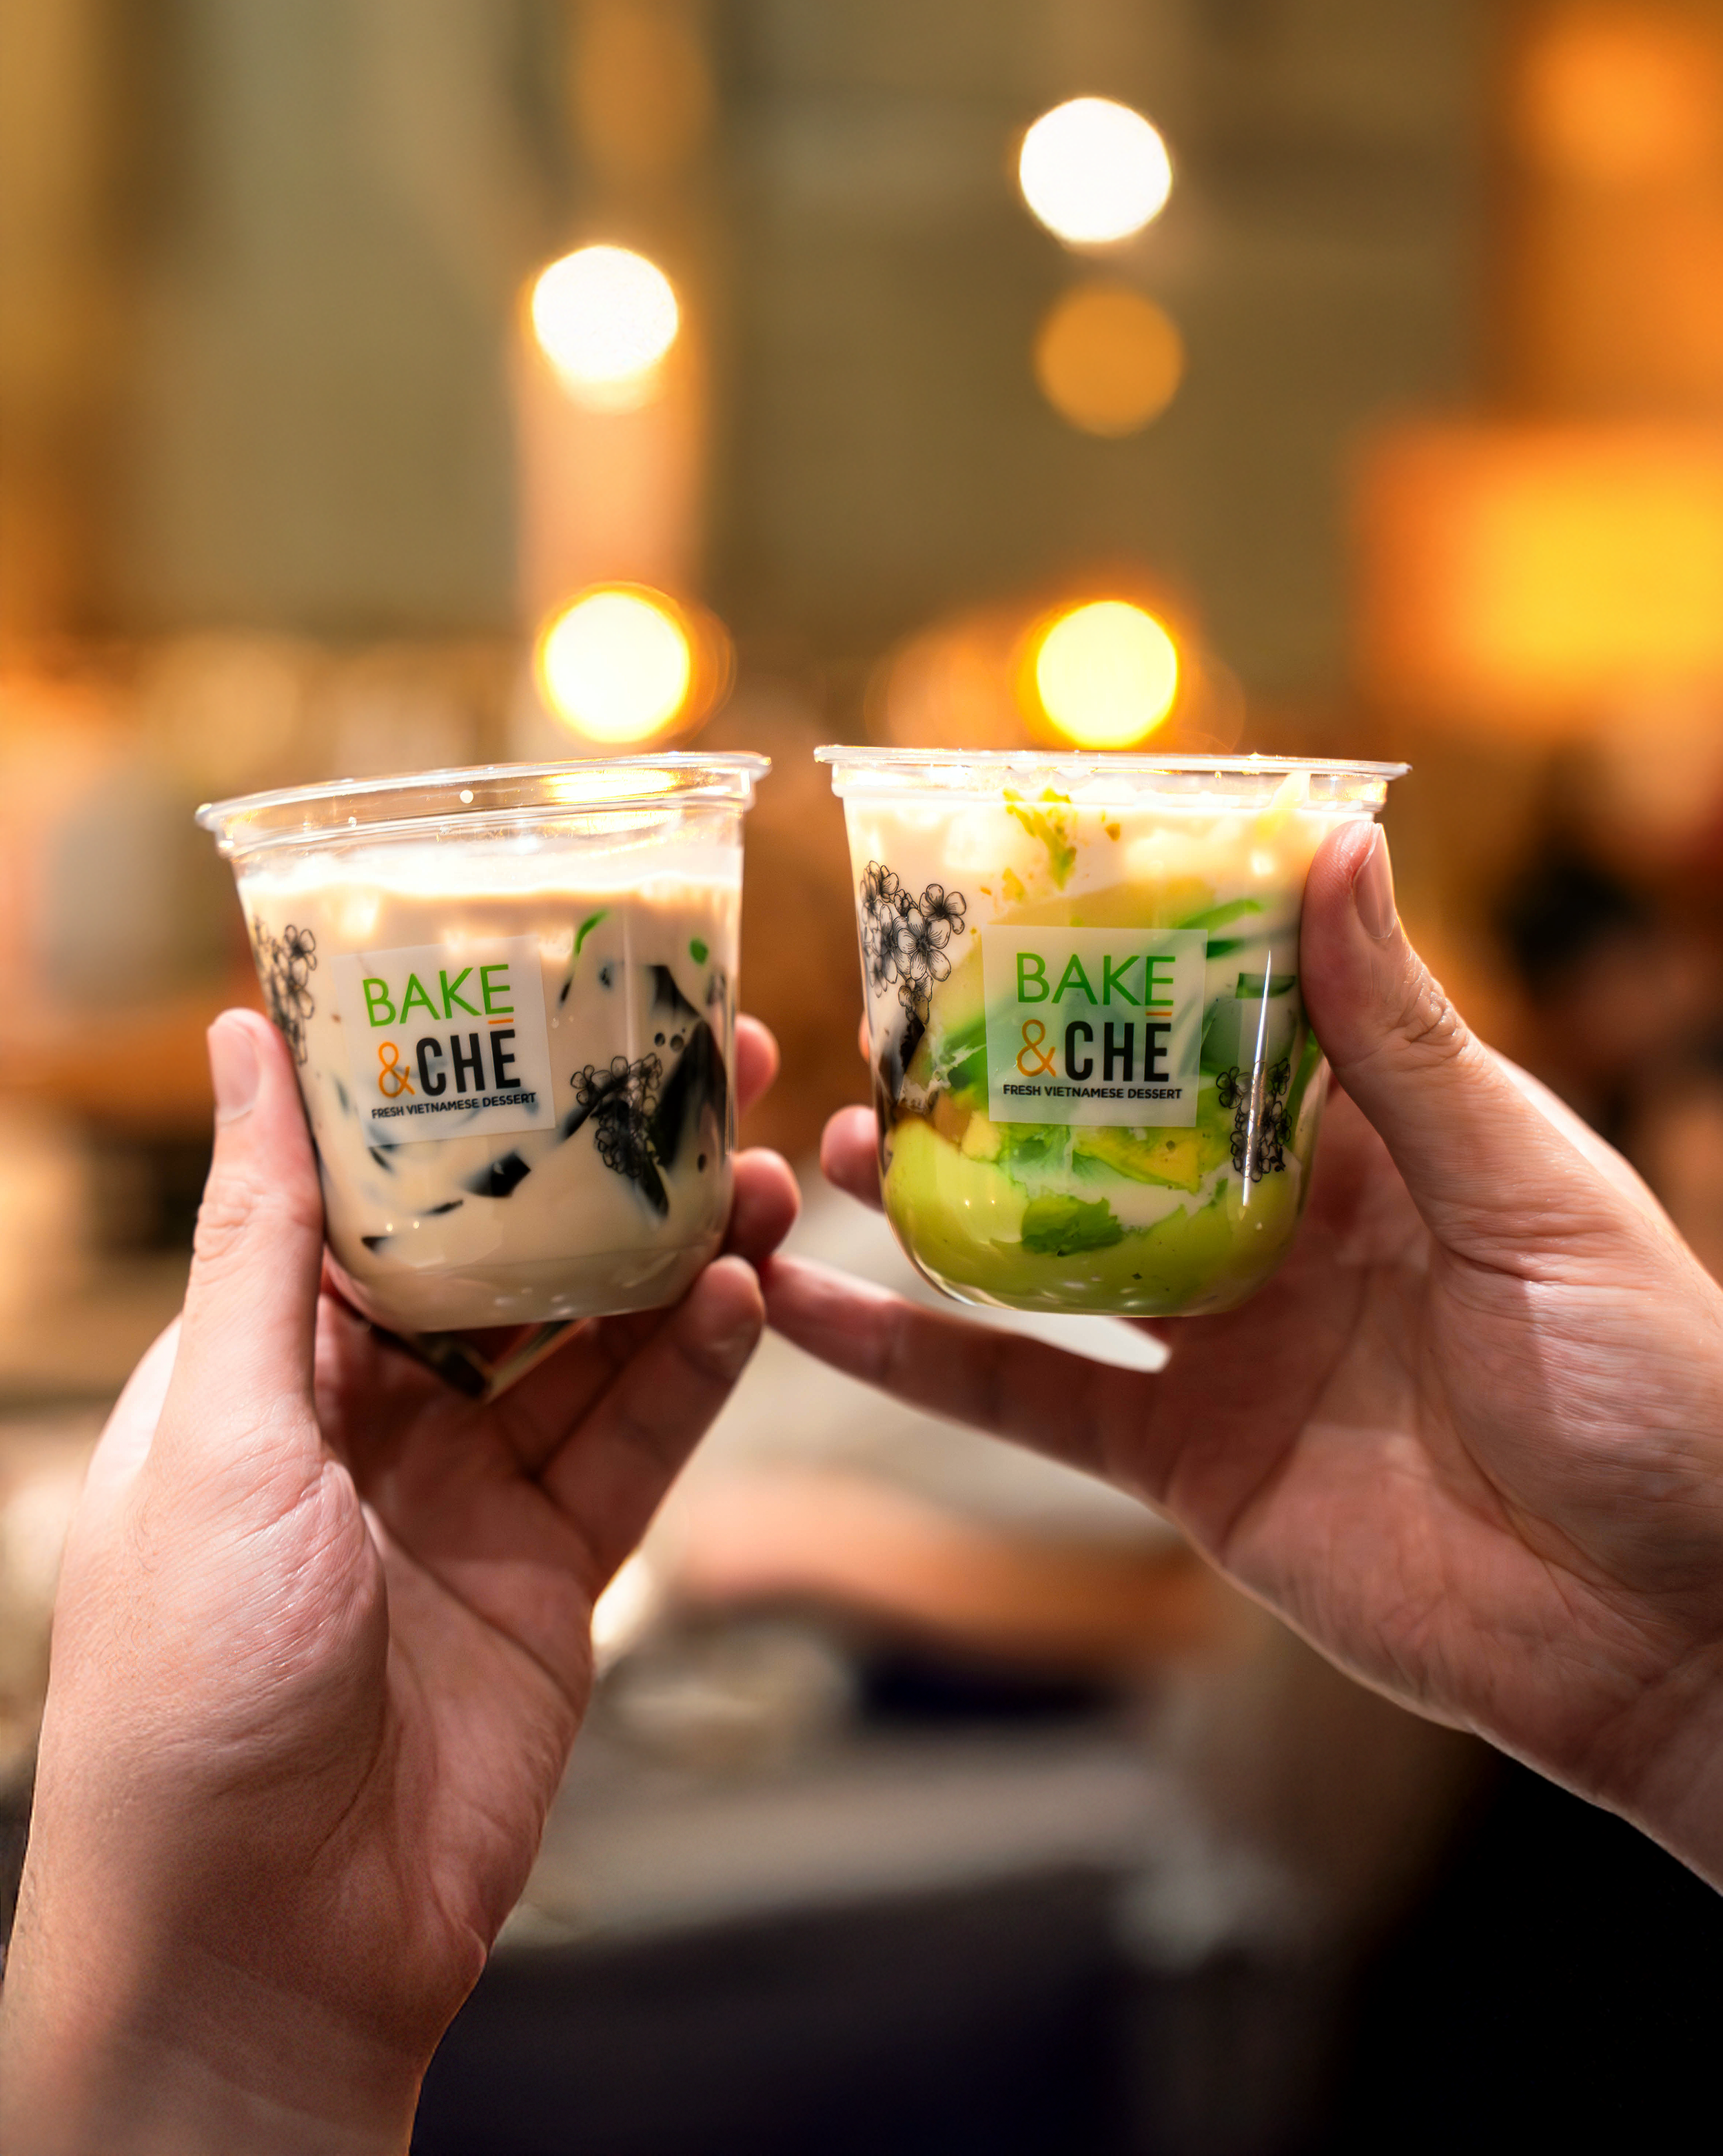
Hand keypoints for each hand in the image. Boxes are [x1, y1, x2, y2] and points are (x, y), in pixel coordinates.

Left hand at [0, 1011, 796, 2155]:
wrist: (265, 1943)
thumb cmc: (191, 1684)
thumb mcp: (222, 1431)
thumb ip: (261, 1240)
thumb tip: (243, 1041)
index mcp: (264, 1364)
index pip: (378, 1190)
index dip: (470, 1092)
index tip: (554, 994)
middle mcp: (369, 1417)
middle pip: (511, 1253)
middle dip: (605, 1161)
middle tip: (712, 1059)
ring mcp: (469, 1494)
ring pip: (594, 1341)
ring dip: (676, 1254)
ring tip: (759, 1166)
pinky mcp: (553, 1574)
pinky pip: (636, 1446)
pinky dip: (693, 1372)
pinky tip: (741, 1299)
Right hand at [764, 823, 1722, 1884]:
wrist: (1671, 1628)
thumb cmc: (1652, 1385)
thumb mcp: (1531, 1190)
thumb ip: (1407, 1045)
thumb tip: (1339, 848)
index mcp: (1380, 1142)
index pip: (1230, 1025)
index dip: (1133, 962)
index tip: (1028, 894)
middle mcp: (1289, 1232)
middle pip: (1117, 1136)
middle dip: (1009, 1083)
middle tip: (894, 1025)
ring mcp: (1229, 1349)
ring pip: (1052, 1257)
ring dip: (943, 1206)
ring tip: (840, 1146)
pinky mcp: (1188, 1462)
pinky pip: (1032, 1400)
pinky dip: (921, 1360)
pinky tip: (816, 1314)